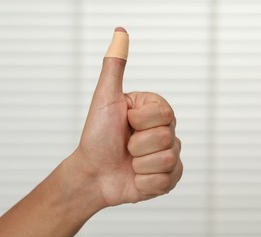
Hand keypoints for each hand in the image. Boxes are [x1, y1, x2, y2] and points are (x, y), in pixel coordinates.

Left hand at [70, 27, 182, 206]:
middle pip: (167, 138)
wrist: (92, 173)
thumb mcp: (104, 98)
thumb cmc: (96, 136)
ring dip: (139, 164)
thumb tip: (120, 31)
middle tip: (124, 146)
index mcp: (155, 111)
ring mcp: (169, 155)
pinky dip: (144, 182)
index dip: (138, 121)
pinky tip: (135, 177)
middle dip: (136, 145)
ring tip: (128, 161)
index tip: (125, 122)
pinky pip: (167, 181)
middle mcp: (166, 131)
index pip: (164, 114)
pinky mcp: (168, 178)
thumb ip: (115, 66)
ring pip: (167, 160)